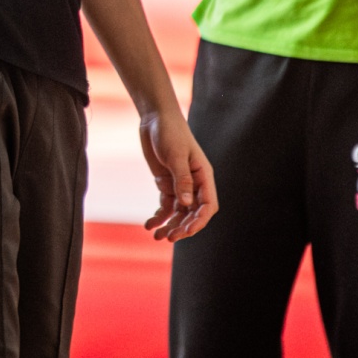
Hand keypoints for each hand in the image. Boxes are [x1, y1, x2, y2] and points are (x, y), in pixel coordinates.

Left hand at [138, 107, 216, 241]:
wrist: (155, 119)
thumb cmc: (170, 132)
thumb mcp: (176, 155)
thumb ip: (181, 179)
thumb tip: (187, 204)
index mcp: (204, 177)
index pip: (208, 206)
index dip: (199, 221)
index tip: (186, 231)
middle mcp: (194, 184)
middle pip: (193, 213)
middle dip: (183, 227)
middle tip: (169, 238)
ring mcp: (180, 185)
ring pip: (179, 212)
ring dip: (170, 225)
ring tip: (157, 237)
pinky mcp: (166, 183)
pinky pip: (165, 205)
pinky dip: (159, 216)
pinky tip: (149, 226)